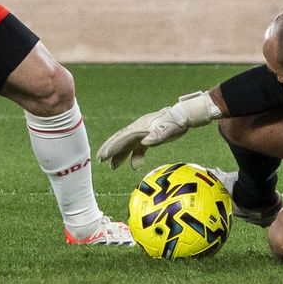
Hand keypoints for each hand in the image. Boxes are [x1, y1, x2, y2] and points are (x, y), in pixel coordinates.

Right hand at [96, 90, 218, 169]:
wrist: (183, 116)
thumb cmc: (176, 122)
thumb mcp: (168, 129)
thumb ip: (157, 136)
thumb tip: (145, 143)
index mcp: (141, 127)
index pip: (123, 138)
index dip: (113, 147)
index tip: (104, 156)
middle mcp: (139, 129)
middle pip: (121, 139)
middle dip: (110, 149)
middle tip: (99, 159)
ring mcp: (143, 133)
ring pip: (128, 145)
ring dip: (119, 155)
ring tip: (111, 166)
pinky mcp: (149, 137)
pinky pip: (138, 148)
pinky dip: (134, 156)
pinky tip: (133, 166)